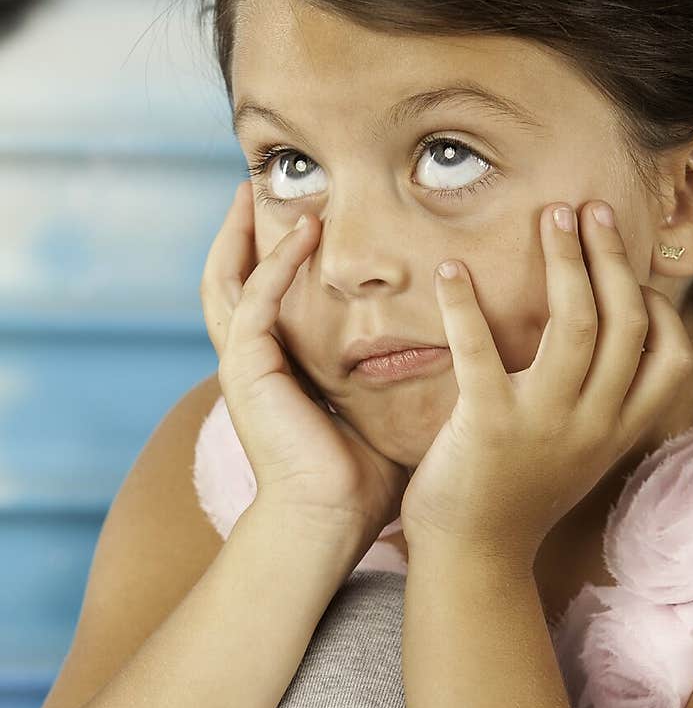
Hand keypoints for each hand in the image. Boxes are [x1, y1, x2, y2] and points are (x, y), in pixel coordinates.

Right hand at [201, 182, 408, 543]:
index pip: (260, 300)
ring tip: (261, 191)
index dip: (269, 258)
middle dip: (239, 232)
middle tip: (256, 186)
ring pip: (228, 281)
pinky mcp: (248, 370)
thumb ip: (392, 378)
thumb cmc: (361, 481)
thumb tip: (450, 353)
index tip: (293, 216)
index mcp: (274, 374)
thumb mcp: (378, 411)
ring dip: (246, 234)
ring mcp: (243, 367)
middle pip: (228, 279)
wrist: (331, 521)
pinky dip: (279, 263)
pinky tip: (306, 232)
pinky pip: (258, 300)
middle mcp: (250, 365)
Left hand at [399, 200, 692, 564]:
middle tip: (590, 210)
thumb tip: (608, 333)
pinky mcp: (488, 426)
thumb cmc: (522, 492)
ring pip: (576, 324)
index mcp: (620, 428)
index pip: (669, 354)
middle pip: (625, 321)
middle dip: (612, 256)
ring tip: (552, 217)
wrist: (474, 556)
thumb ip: (603, 400)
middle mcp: (594, 423)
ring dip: (567, 261)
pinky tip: (451, 271)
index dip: (654, 301)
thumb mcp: (582, 449)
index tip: (627, 264)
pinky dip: (465, 305)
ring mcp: (545, 424)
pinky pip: (481, 352)